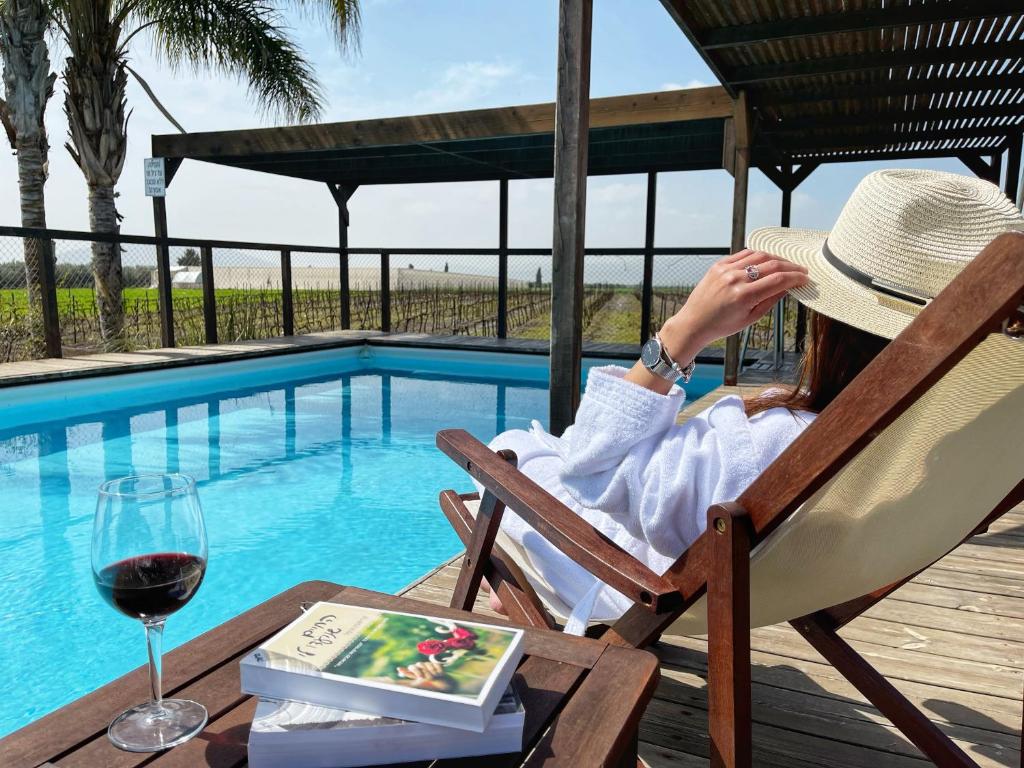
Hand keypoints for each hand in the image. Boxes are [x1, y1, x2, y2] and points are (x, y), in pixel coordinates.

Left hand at [624, 249, 806, 394]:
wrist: (694, 322)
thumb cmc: (722, 325)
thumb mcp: (751, 318)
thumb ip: (771, 300)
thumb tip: (789, 286)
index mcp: (744, 296)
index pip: (778, 280)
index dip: (795, 278)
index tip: (805, 279)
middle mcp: (735, 279)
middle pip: (772, 265)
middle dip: (790, 267)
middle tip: (801, 271)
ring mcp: (725, 270)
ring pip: (759, 256)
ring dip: (777, 259)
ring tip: (786, 265)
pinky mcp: (719, 264)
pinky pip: (744, 254)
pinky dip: (759, 255)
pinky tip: (768, 260)